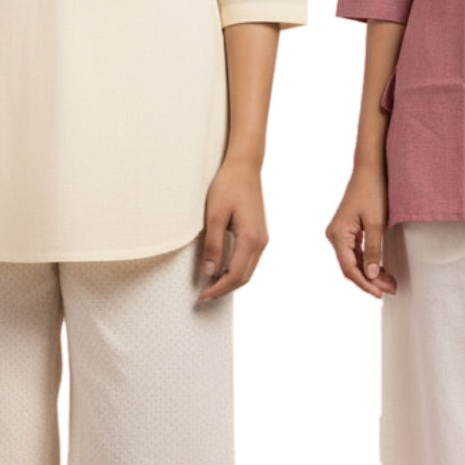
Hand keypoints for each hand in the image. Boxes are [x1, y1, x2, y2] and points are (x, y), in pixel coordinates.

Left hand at [196, 156, 267, 302]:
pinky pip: (249, 260)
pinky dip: (236, 270)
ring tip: (210, 286)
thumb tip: (210, 272)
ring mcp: (262, 238)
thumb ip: (213, 245)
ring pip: (248, 270)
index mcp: (251, 239)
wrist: (244, 167)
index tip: (202, 296)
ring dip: (230, 281)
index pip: (235, 275)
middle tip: (204, 296)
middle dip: (224, 289)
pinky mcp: (259, 234)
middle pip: (244, 277)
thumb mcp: (215, 215)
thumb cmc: (228, 186)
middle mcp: (261, 242)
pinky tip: (222, 270)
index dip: (218, 289)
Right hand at [325, 163, 397, 296]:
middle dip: (370, 280)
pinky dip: (368, 262)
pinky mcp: (347, 231)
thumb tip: (370, 275)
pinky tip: (381, 269)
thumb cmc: (372, 191)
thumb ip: (374, 250)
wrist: (369, 169)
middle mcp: (334, 236)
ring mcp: (339, 233)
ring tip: (389, 282)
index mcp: (338, 234)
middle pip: (350, 267)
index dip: (364, 283)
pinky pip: (355, 252)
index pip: (349, 268)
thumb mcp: (377, 222)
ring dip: (370, 273)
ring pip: (353, 261)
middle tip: (391, 289)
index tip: (380, 292)